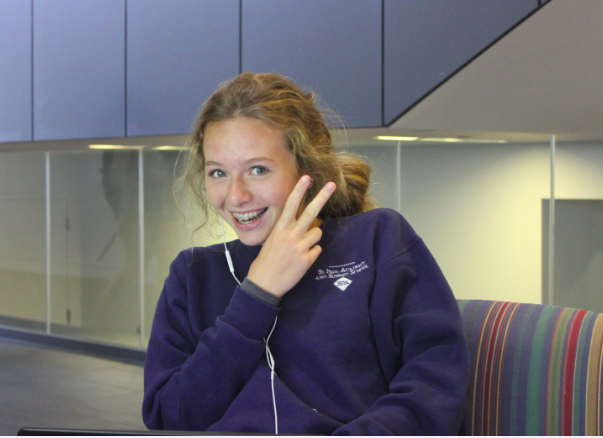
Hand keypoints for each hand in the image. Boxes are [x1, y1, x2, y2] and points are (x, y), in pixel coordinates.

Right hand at [247, 176, 335, 297]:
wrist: (264, 283)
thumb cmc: (267, 260)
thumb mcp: (273, 239)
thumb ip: (288, 229)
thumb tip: (307, 222)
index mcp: (280, 228)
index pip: (291, 205)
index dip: (299, 190)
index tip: (307, 178)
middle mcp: (291, 234)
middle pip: (311, 212)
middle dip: (322, 197)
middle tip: (332, 185)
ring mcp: (300, 246)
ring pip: (318, 232)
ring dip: (313, 237)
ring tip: (301, 247)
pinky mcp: (307, 259)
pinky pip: (317, 249)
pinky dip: (312, 253)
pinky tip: (301, 259)